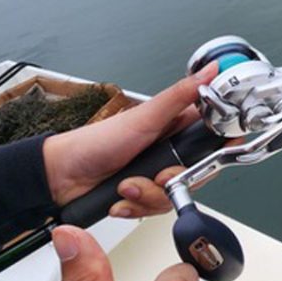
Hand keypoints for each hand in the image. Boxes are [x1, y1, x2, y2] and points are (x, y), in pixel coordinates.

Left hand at [42, 63, 217, 216]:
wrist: (60, 177)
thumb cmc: (96, 142)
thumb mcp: (144, 117)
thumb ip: (182, 95)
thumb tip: (211, 71)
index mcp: (176, 126)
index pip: (213, 136)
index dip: (220, 146)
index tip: (214, 153)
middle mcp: (170, 151)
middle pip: (199, 173)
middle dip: (175, 180)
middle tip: (157, 175)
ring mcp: (157, 175)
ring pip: (177, 195)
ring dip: (148, 195)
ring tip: (127, 185)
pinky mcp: (145, 195)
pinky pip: (156, 209)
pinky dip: (136, 206)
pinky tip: (120, 197)